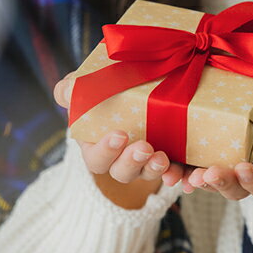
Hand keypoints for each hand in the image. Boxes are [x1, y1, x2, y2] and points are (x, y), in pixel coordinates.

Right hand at [54, 73, 183, 205]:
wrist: (141, 79)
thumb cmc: (107, 85)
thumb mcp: (88, 84)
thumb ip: (74, 88)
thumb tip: (66, 90)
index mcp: (97, 145)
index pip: (97, 159)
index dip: (106, 151)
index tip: (119, 135)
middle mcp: (121, 158)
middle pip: (123, 173)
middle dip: (132, 163)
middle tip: (144, 148)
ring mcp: (146, 160)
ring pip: (148, 174)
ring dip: (155, 169)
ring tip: (163, 158)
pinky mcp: (171, 155)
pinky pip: (175, 171)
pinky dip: (180, 174)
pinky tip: (186, 172)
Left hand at [175, 82, 252, 200]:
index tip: (245, 169)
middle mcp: (249, 169)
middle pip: (232, 189)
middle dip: (219, 184)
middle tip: (207, 175)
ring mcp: (226, 160)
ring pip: (207, 180)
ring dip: (192, 179)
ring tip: (179, 174)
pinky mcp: (206, 147)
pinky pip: (190, 161)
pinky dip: (178, 164)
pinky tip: (165, 162)